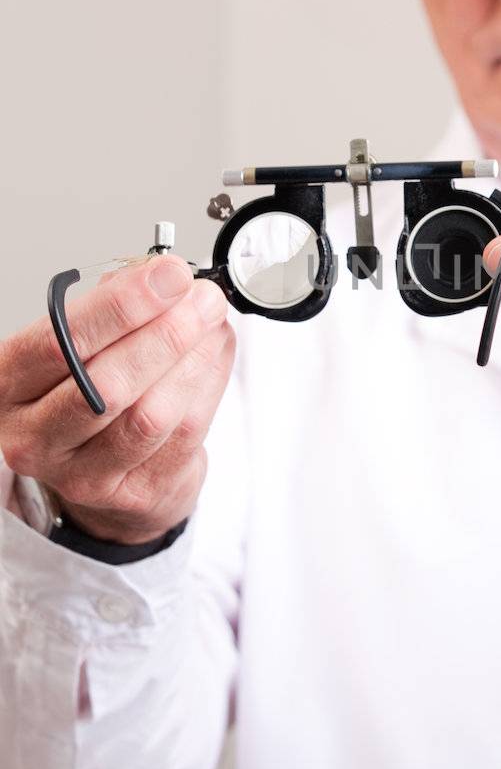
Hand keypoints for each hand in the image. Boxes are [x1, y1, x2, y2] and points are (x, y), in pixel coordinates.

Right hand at [0, 256, 233, 542]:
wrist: (109, 470)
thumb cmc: (90, 392)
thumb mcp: (83, 344)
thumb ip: (114, 309)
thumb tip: (163, 275)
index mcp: (9, 385)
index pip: (59, 342)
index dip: (120, 306)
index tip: (168, 274)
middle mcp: (34, 437)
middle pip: (104, 385)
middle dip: (164, 333)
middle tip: (201, 298)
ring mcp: (82, 475)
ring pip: (149, 415)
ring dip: (192, 358)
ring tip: (211, 322)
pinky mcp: (133, 494)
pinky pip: (184, 434)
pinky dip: (208, 384)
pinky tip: (213, 354)